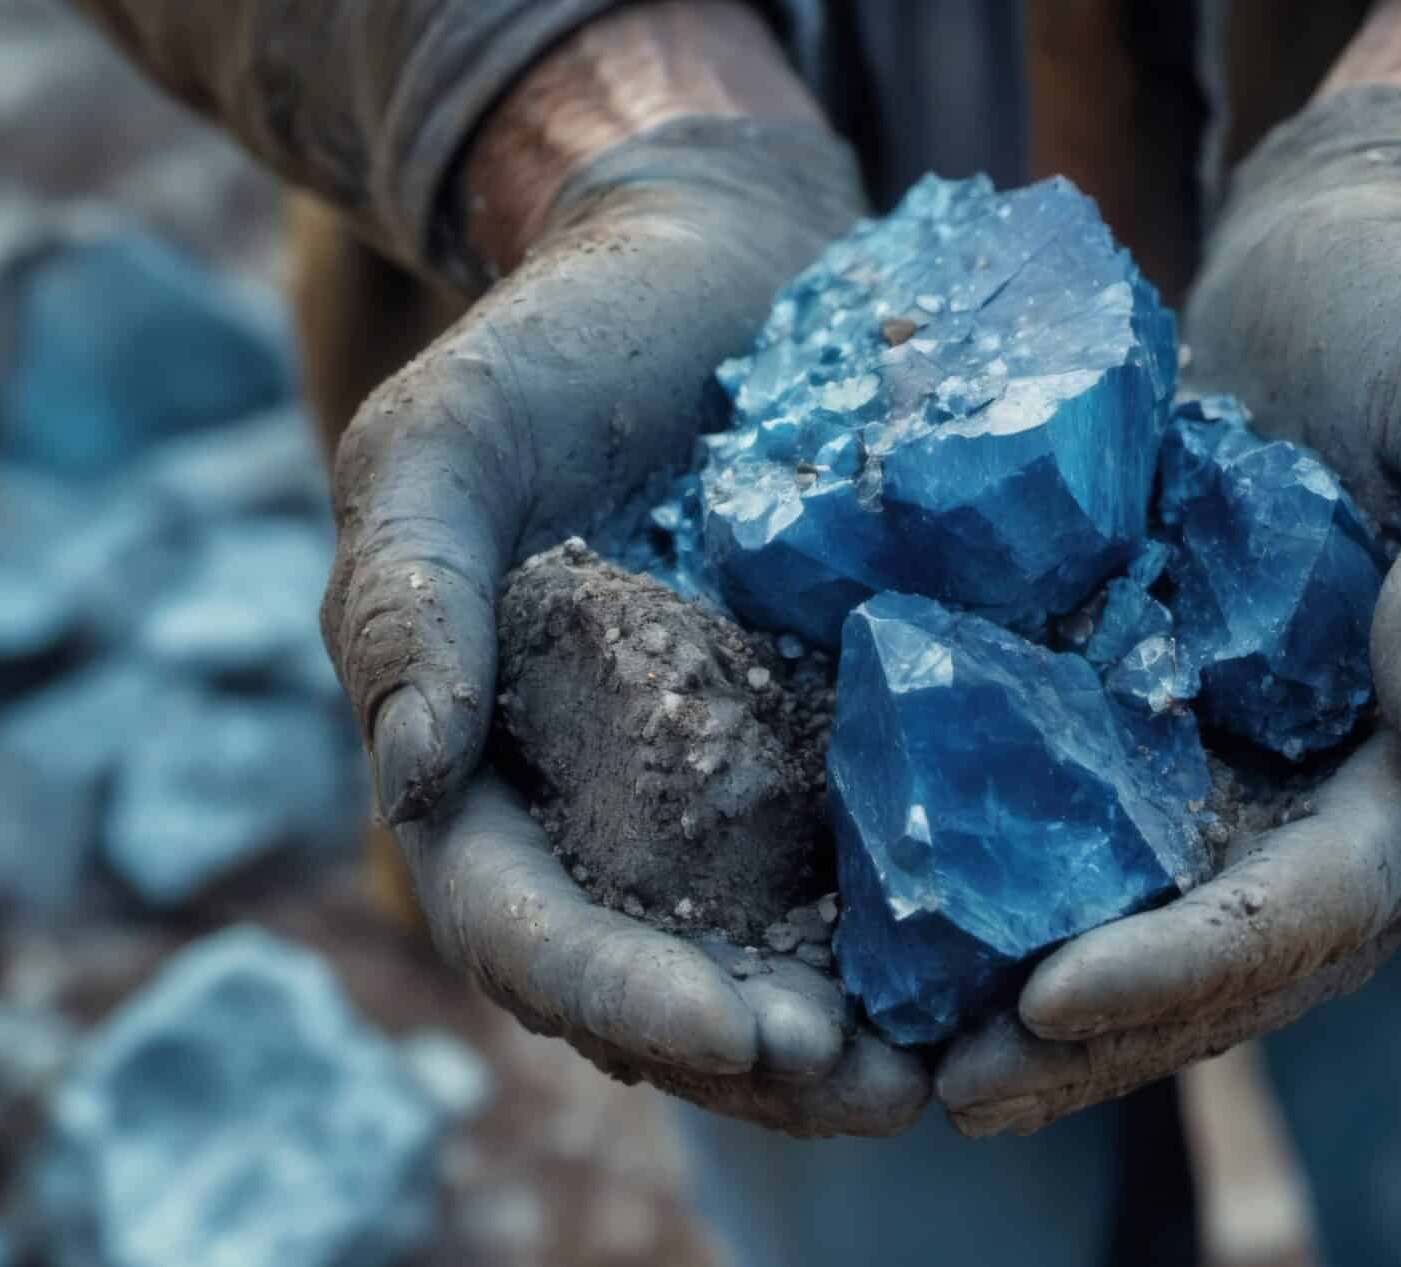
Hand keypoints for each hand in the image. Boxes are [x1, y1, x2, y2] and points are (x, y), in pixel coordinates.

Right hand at [319, 92, 923, 1132]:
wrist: (716, 267)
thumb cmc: (558, 348)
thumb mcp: (442, 439)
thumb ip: (401, 596)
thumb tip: (416, 777)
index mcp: (485, 767)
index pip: (525, 928)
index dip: (620, 995)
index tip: (738, 1035)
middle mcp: (596, 806)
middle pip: (652, 982)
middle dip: (754, 1060)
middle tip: (878, 1096)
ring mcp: (717, 787)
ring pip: (763, 958)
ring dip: (842, 1042)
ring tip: (945, 1077)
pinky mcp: (828, 747)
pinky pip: (864, 867)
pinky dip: (914, 941)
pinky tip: (999, 972)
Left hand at [938, 74, 1400, 1134]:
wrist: (1354, 253)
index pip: (1338, 895)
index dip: (1201, 960)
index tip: (1052, 997)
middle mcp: (1369, 787)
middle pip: (1246, 955)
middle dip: (1107, 1034)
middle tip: (956, 1089)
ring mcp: (1270, 763)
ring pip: (1167, 923)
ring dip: (1055, 1012)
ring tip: (915, 1067)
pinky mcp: (1178, 721)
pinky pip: (1104, 834)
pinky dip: (1021, 898)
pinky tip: (911, 938)